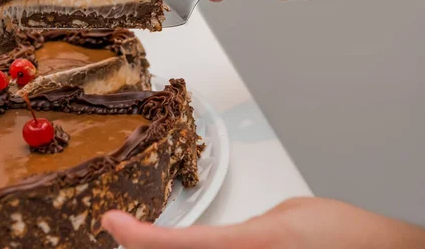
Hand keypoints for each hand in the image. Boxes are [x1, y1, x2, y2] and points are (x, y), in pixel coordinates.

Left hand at [102, 197, 424, 248]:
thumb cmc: (348, 237)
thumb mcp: (289, 216)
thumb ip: (247, 230)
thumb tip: (227, 240)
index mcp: (250, 247)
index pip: (178, 245)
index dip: (137, 237)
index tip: (112, 223)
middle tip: (127, 232)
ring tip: (147, 239)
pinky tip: (185, 247)